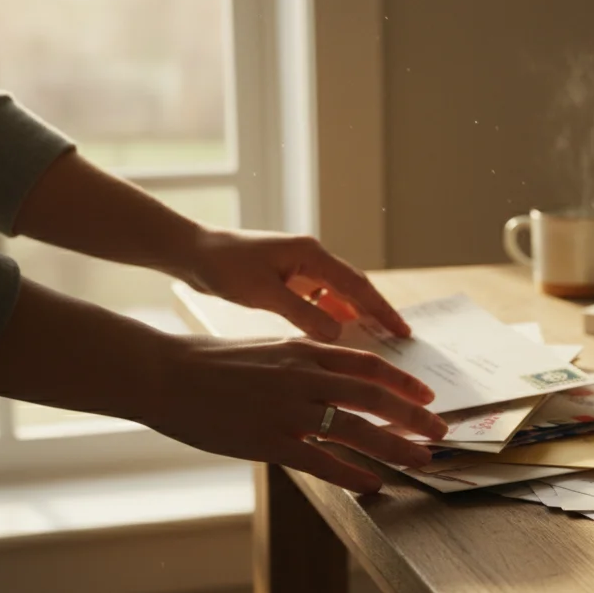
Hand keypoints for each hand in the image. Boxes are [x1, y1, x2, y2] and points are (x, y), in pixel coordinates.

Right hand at [151, 336, 447, 493]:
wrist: (165, 374)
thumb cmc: (211, 361)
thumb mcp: (266, 348)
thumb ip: (302, 360)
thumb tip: (334, 372)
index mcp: (303, 352)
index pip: (367, 366)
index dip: (402, 382)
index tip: (427, 394)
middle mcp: (303, 377)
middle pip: (374, 397)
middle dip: (413, 416)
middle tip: (440, 431)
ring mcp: (287, 410)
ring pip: (357, 431)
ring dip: (396, 448)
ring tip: (422, 460)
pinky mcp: (268, 441)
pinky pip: (321, 462)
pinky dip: (353, 475)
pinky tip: (374, 486)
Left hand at [183, 228, 410, 340]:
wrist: (191, 252)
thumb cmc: (223, 266)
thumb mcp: (264, 293)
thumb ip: (303, 313)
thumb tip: (338, 333)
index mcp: (311, 254)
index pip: (358, 285)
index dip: (382, 310)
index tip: (401, 330)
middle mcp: (311, 257)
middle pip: (354, 288)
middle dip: (376, 312)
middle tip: (398, 337)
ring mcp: (299, 267)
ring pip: (337, 294)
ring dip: (354, 315)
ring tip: (373, 340)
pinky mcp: (287, 278)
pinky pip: (318, 299)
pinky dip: (330, 315)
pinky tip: (334, 333)